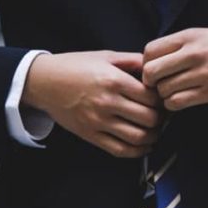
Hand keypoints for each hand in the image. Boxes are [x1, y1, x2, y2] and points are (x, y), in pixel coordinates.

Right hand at [21, 51, 162, 157]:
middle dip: (161, 118)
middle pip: (149, 118)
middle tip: (162, 115)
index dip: (162, 99)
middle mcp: (107, 102)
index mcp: (113, 80)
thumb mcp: (105, 56)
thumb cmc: (75, 66)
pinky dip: (137, 151)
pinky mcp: (90, 135)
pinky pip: (119, 150)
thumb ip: (132, 60)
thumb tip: (155, 67)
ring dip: (153, 136)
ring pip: (138, 137)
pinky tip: (144, 146)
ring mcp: (98, 121)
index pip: (151, 97)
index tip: (162, 99)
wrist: (44, 82)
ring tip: (155, 130)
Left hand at [142, 27, 207, 110]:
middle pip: (151, 72)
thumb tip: (154, 61)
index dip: (146, 63)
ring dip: (164, 95)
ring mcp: (202, 74)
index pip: (149, 51)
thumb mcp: (205, 34)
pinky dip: (175, 105)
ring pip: (163, 91)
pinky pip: (178, 103)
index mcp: (189, 36)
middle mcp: (193, 53)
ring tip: (174, 92)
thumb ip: (181, 45)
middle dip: (151, 82)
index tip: (155, 69)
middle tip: (159, 85)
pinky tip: (183, 100)